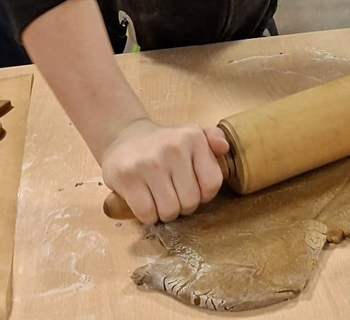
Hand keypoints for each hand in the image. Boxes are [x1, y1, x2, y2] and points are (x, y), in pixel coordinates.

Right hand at [100, 118, 229, 223]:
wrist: (125, 135)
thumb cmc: (165, 143)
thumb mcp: (191, 135)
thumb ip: (213, 138)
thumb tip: (224, 147)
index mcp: (193, 138)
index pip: (212, 184)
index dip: (204, 194)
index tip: (193, 187)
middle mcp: (173, 148)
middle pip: (190, 202)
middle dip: (183, 205)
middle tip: (174, 194)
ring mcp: (149, 163)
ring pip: (169, 211)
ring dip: (165, 212)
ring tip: (160, 197)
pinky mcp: (127, 177)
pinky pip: (147, 214)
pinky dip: (148, 215)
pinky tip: (146, 200)